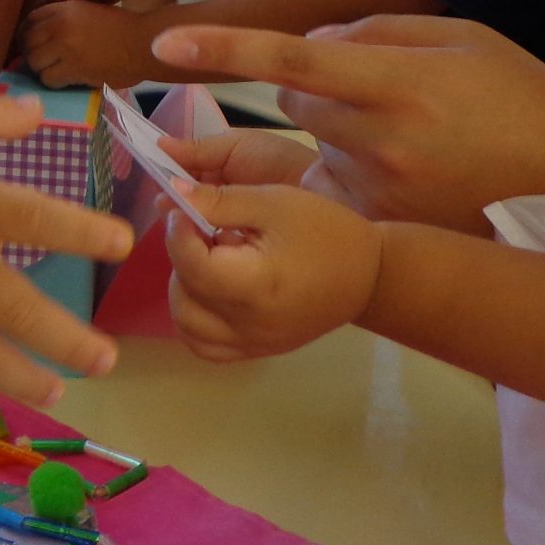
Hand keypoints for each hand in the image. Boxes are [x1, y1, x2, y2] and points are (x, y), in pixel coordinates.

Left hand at [20, 1, 160, 87]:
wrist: (144, 43)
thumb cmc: (123, 27)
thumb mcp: (89, 12)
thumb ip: (64, 19)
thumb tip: (43, 35)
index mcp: (65, 9)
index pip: (30, 20)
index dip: (26, 34)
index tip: (31, 44)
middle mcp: (60, 25)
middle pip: (28, 42)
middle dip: (32, 53)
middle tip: (41, 62)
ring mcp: (66, 47)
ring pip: (35, 62)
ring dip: (42, 70)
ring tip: (54, 72)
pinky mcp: (74, 68)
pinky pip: (49, 79)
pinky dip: (54, 82)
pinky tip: (65, 80)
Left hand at [150, 17, 544, 230]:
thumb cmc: (523, 102)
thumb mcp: (463, 40)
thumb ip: (378, 35)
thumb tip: (310, 48)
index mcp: (397, 84)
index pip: (291, 61)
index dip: (224, 50)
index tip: (167, 45)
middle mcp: (378, 142)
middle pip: (295, 103)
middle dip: (316, 91)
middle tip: (383, 93)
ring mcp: (377, 193)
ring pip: (316, 145)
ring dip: (340, 134)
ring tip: (415, 140)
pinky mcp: (383, 228)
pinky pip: (337, 186)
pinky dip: (356, 174)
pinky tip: (413, 175)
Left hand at [165, 182, 381, 361]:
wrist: (371, 275)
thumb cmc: (326, 231)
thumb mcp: (274, 202)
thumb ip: (220, 200)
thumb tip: (173, 193)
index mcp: (253, 286)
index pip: (190, 263)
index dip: (178, 230)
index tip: (185, 207)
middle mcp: (247, 324)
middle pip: (183, 296)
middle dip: (181, 258)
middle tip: (200, 231)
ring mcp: (252, 343)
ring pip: (188, 326)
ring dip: (184, 290)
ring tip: (207, 260)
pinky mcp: (257, 350)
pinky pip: (207, 346)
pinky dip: (196, 320)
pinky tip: (210, 291)